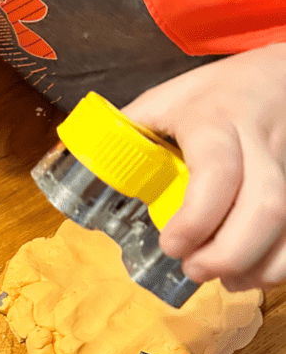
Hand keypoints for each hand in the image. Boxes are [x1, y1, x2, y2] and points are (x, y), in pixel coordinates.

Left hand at [123, 44, 285, 291]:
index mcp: (214, 119)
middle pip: (266, 205)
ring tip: (227, 279)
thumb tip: (86, 166)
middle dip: (230, 253)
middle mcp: (260, 141)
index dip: (196, 217)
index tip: (170, 246)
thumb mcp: (167, 99)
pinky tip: (254, 272)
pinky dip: (281, 262)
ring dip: (261, 266)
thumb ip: (130, 131)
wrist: (280, 74)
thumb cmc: (216, 92)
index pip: (217, 170)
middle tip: (195, 270)